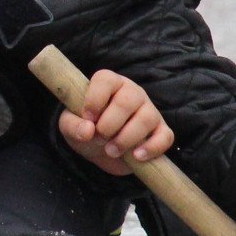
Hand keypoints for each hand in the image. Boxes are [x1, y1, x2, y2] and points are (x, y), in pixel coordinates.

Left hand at [58, 68, 172, 173]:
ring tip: (111, 151)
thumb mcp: (71, 127)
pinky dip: (151, 148)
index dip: (94, 100)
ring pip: (146, 118)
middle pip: (126, 101)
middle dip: (109, 124)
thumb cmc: (87, 130)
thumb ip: (72, 126)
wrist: (102, 152)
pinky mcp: (161, 131)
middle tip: (99, 139)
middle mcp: (132, 92)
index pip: (105, 79)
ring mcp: (150, 110)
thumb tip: (87, 130)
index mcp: (109, 84)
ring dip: (126, 138)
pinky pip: (165, 137)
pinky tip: (136, 156)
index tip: (88, 119)